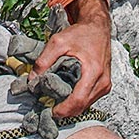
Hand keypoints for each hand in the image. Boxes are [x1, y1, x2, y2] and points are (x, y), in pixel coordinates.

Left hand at [29, 0, 111, 117]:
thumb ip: (44, 60)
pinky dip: (78, 100)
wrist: (97, 27)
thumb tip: (32, 81)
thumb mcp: (58, 41)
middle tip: (49, 107)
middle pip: (82, 106)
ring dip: (72, 106)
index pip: (78, 100)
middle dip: (65, 110)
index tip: (50, 111)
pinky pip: (90, 99)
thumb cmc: (80, 33)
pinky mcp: (104, 85)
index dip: (63, 110)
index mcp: (94, 71)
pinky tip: (67, 94)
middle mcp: (102, 81)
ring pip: (86, 105)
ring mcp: (105, 84)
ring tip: (56, 100)